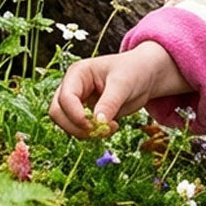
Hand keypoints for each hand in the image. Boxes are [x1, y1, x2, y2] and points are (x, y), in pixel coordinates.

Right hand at [48, 41, 188, 138]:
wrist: (147, 75)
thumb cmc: (135, 71)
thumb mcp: (124, 84)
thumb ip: (110, 102)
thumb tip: (98, 123)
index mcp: (77, 74)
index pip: (65, 98)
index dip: (74, 114)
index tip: (92, 125)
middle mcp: (73, 87)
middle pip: (57, 113)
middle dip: (75, 126)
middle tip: (99, 131)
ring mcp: (78, 101)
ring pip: (66, 124)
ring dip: (84, 132)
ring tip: (111, 128)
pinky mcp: (87, 113)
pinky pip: (80, 129)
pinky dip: (92, 134)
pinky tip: (112, 128)